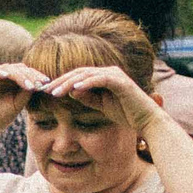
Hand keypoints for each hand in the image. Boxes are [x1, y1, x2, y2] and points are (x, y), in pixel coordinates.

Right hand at [0, 62, 48, 139]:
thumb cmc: (1, 117)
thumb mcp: (18, 103)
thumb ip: (26, 91)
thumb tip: (38, 80)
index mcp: (11, 81)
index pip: (25, 72)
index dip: (35, 75)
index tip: (46, 82)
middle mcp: (0, 76)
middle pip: (17, 68)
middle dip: (30, 75)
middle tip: (39, 83)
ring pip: (6, 68)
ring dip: (18, 75)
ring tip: (28, 85)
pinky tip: (6, 76)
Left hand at [36, 64, 161, 132]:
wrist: (146, 120)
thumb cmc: (125, 113)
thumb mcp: (100, 105)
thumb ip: (87, 97)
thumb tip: (71, 91)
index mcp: (103, 76)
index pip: (78, 76)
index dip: (62, 82)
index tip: (47, 91)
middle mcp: (109, 72)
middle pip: (79, 72)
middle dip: (61, 81)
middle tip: (46, 89)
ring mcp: (115, 75)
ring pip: (86, 74)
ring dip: (69, 82)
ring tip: (56, 91)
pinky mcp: (120, 81)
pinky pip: (100, 79)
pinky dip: (87, 82)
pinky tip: (74, 88)